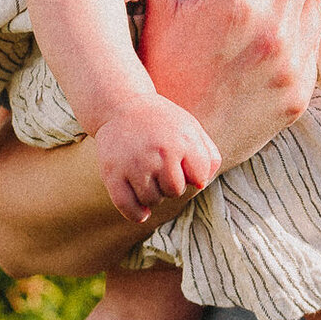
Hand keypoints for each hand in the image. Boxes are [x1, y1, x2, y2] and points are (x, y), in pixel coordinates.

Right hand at [92, 95, 221, 222]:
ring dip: (153, 196)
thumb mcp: (191, 127)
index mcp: (182, 140)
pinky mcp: (112, 174)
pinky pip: (128, 207)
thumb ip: (208, 155)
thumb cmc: (162, 122)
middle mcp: (160, 152)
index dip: (192, 176)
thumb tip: (201, 184)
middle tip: (162, 171)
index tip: (183, 166)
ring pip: (152, 200)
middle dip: (171, 186)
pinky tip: (142, 210)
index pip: (198, 178)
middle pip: (174, 191)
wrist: (120, 105)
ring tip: (148, 178)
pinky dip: (137, 214)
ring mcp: (135, 164)